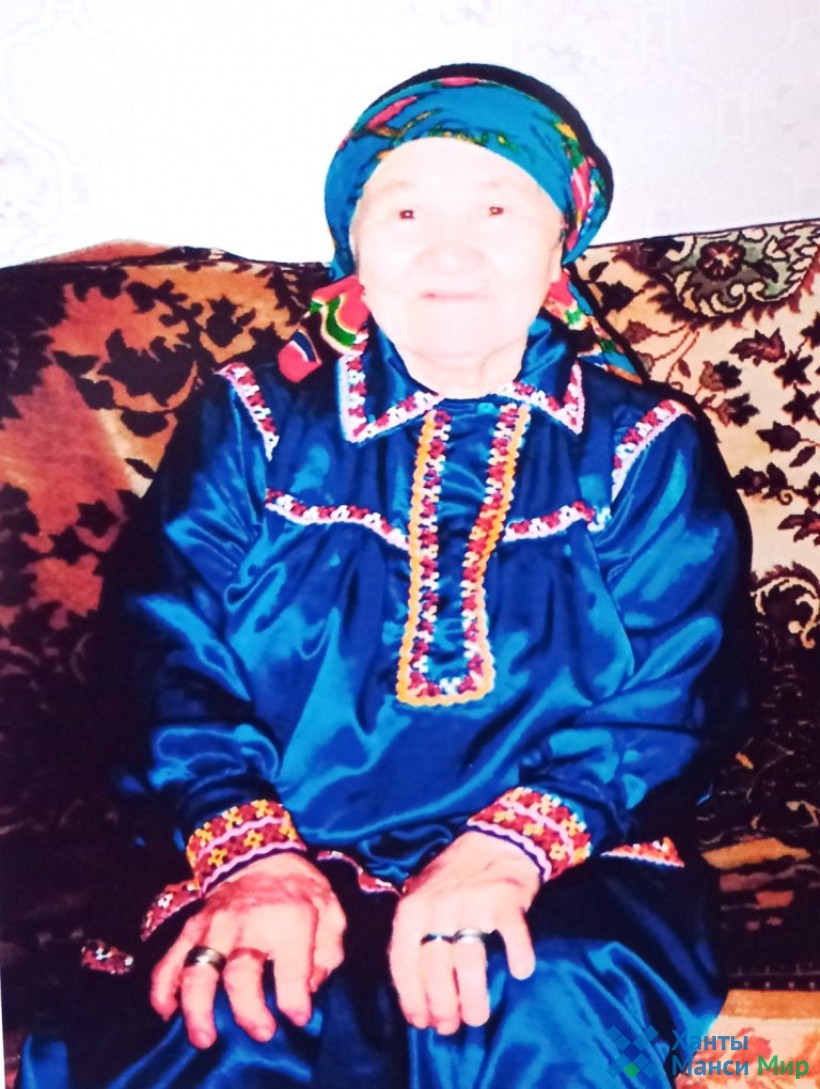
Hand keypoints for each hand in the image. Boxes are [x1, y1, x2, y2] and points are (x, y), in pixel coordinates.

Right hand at [151, 852, 345, 1048]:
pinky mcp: (192, 927)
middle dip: (250, 1012)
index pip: (292, 970)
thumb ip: (328, 952)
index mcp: (289, 919)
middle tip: (263, 1033)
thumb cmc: (299, 890)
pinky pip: (170, 959)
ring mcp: (214, 926)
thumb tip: (310, 987)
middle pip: (241, 974)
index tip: (300, 1018)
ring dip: (198, 1009)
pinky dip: (163, 987)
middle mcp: (248, 923)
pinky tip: (166, 1012)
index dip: (296, 1001)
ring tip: (204, 1038)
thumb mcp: (330, 912)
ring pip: (198, 970)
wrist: (260, 854)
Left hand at [389, 831, 540, 1034]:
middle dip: (442, 1007)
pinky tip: (520, 972)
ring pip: (469, 963)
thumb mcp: (421, 901)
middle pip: (435, 970)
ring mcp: (471, 904)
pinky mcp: (505, 899)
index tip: (422, 1024)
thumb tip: (417, 995)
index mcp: (410, 910)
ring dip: (473, 998)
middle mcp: (437, 907)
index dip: (412, 1000)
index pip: (403, 964)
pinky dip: (518, 957)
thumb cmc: (453, 879)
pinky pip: (511, 937)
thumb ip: (414, 938)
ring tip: (477, 1018)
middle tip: (453, 1026)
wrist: (494, 841)